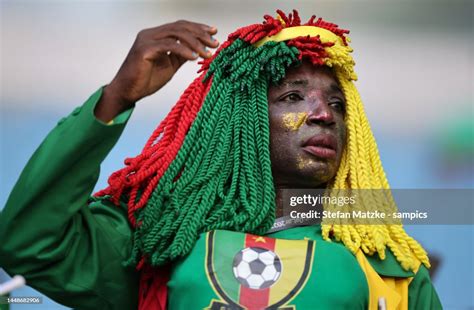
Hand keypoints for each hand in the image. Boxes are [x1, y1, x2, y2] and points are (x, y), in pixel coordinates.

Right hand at [95, 20, 218, 121]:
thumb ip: (181, 56)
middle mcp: (150, 33)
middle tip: (215, 43)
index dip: (198, 28)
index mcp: (156, 35)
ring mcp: (146, 39)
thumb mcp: (169, 65)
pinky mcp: (144, 49)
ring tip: (207, 54)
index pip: (181, 26)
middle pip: (181, 27)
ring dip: (195, 43)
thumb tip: (198, 50)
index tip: (214, 33)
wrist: (127, 92)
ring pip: (176, 34)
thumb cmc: (146, 80)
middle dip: (200, 34)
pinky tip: (194, 58)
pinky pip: (169, 46)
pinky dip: (183, 51)